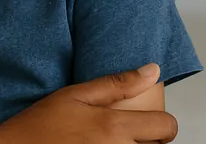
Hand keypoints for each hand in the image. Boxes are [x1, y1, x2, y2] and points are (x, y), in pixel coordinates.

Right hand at [0, 64, 176, 143]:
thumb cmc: (39, 125)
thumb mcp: (74, 95)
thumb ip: (116, 84)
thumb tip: (153, 69)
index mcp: (113, 126)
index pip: (166, 127)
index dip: (161, 124)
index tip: (149, 123)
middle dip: (147, 141)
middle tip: (123, 134)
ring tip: (109, 143)